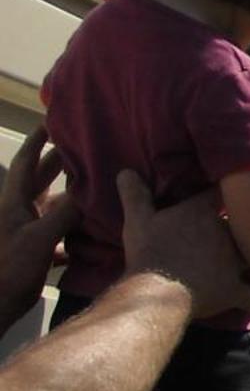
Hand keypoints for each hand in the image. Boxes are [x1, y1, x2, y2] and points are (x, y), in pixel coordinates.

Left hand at [0, 128, 77, 327]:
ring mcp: (26, 232)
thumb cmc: (10, 269)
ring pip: (53, 206)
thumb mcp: (40, 238)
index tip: (52, 122)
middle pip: (43, 180)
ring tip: (98, 186)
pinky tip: (94, 231)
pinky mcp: (34, 253)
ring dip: (73, 198)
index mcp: (14, 203)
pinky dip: (75, 229)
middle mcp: (19, 213)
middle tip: (88, 149)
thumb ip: (65, 213)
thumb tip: (88, 192)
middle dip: (63, 164)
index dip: (38, 141)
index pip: (26, 163)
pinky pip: (60, 233)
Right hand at [115, 173, 249, 319]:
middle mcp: (226, 234)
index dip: (223, 197)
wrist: (155, 289)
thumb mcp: (137, 220)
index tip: (223, 199)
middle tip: (235, 243)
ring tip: (247, 274)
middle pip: (244, 230)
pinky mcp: (235, 290)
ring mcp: (234, 263)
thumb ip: (135, 195)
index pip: (221, 196)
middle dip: (242, 236)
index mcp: (203, 213)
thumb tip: (125, 170)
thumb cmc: (148, 252)